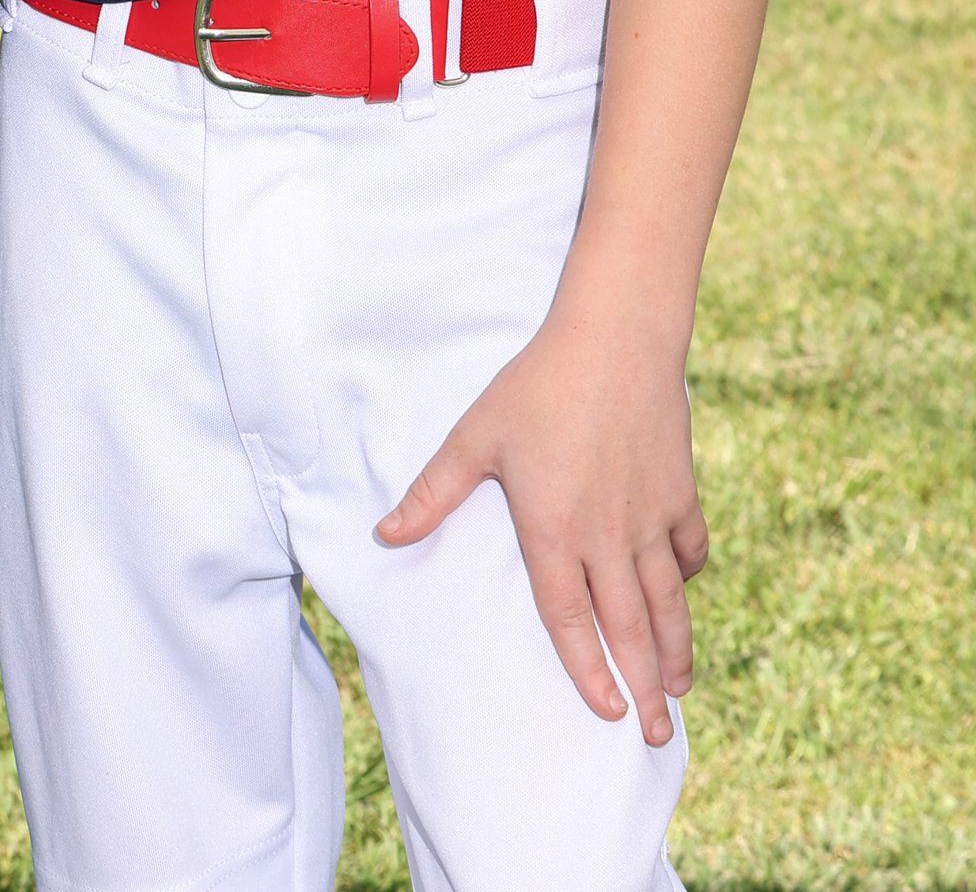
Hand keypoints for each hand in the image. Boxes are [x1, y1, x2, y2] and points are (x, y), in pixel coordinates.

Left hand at [374, 296, 707, 746]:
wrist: (615, 337)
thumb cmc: (536, 384)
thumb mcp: (475, 436)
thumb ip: (433, 493)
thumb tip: (385, 534)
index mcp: (553, 529)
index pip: (568, 618)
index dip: (585, 670)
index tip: (601, 713)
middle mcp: (607, 535)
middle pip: (627, 627)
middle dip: (642, 688)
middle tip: (655, 737)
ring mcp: (650, 517)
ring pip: (667, 601)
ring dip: (673, 650)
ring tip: (677, 692)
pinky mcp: (680, 492)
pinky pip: (689, 550)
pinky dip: (687, 577)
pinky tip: (681, 595)